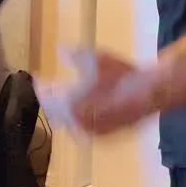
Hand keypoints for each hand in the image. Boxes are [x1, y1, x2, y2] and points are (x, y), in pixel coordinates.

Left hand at [34, 48, 159, 135]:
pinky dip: (81, 120)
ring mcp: (91, 132)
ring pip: (69, 125)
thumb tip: (60, 50)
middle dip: (51, 102)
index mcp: (68, 105)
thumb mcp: (94, 58)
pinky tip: (86, 112)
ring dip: (65, 113)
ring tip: (65, 102)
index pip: (46, 97)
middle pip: (55, 114)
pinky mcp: (105, 136)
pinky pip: (85, 130)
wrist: (147, 94)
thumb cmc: (119, 74)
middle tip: (49, 91)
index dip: (40, 86)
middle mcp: (76, 123)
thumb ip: (73, 55)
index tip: (38, 78)